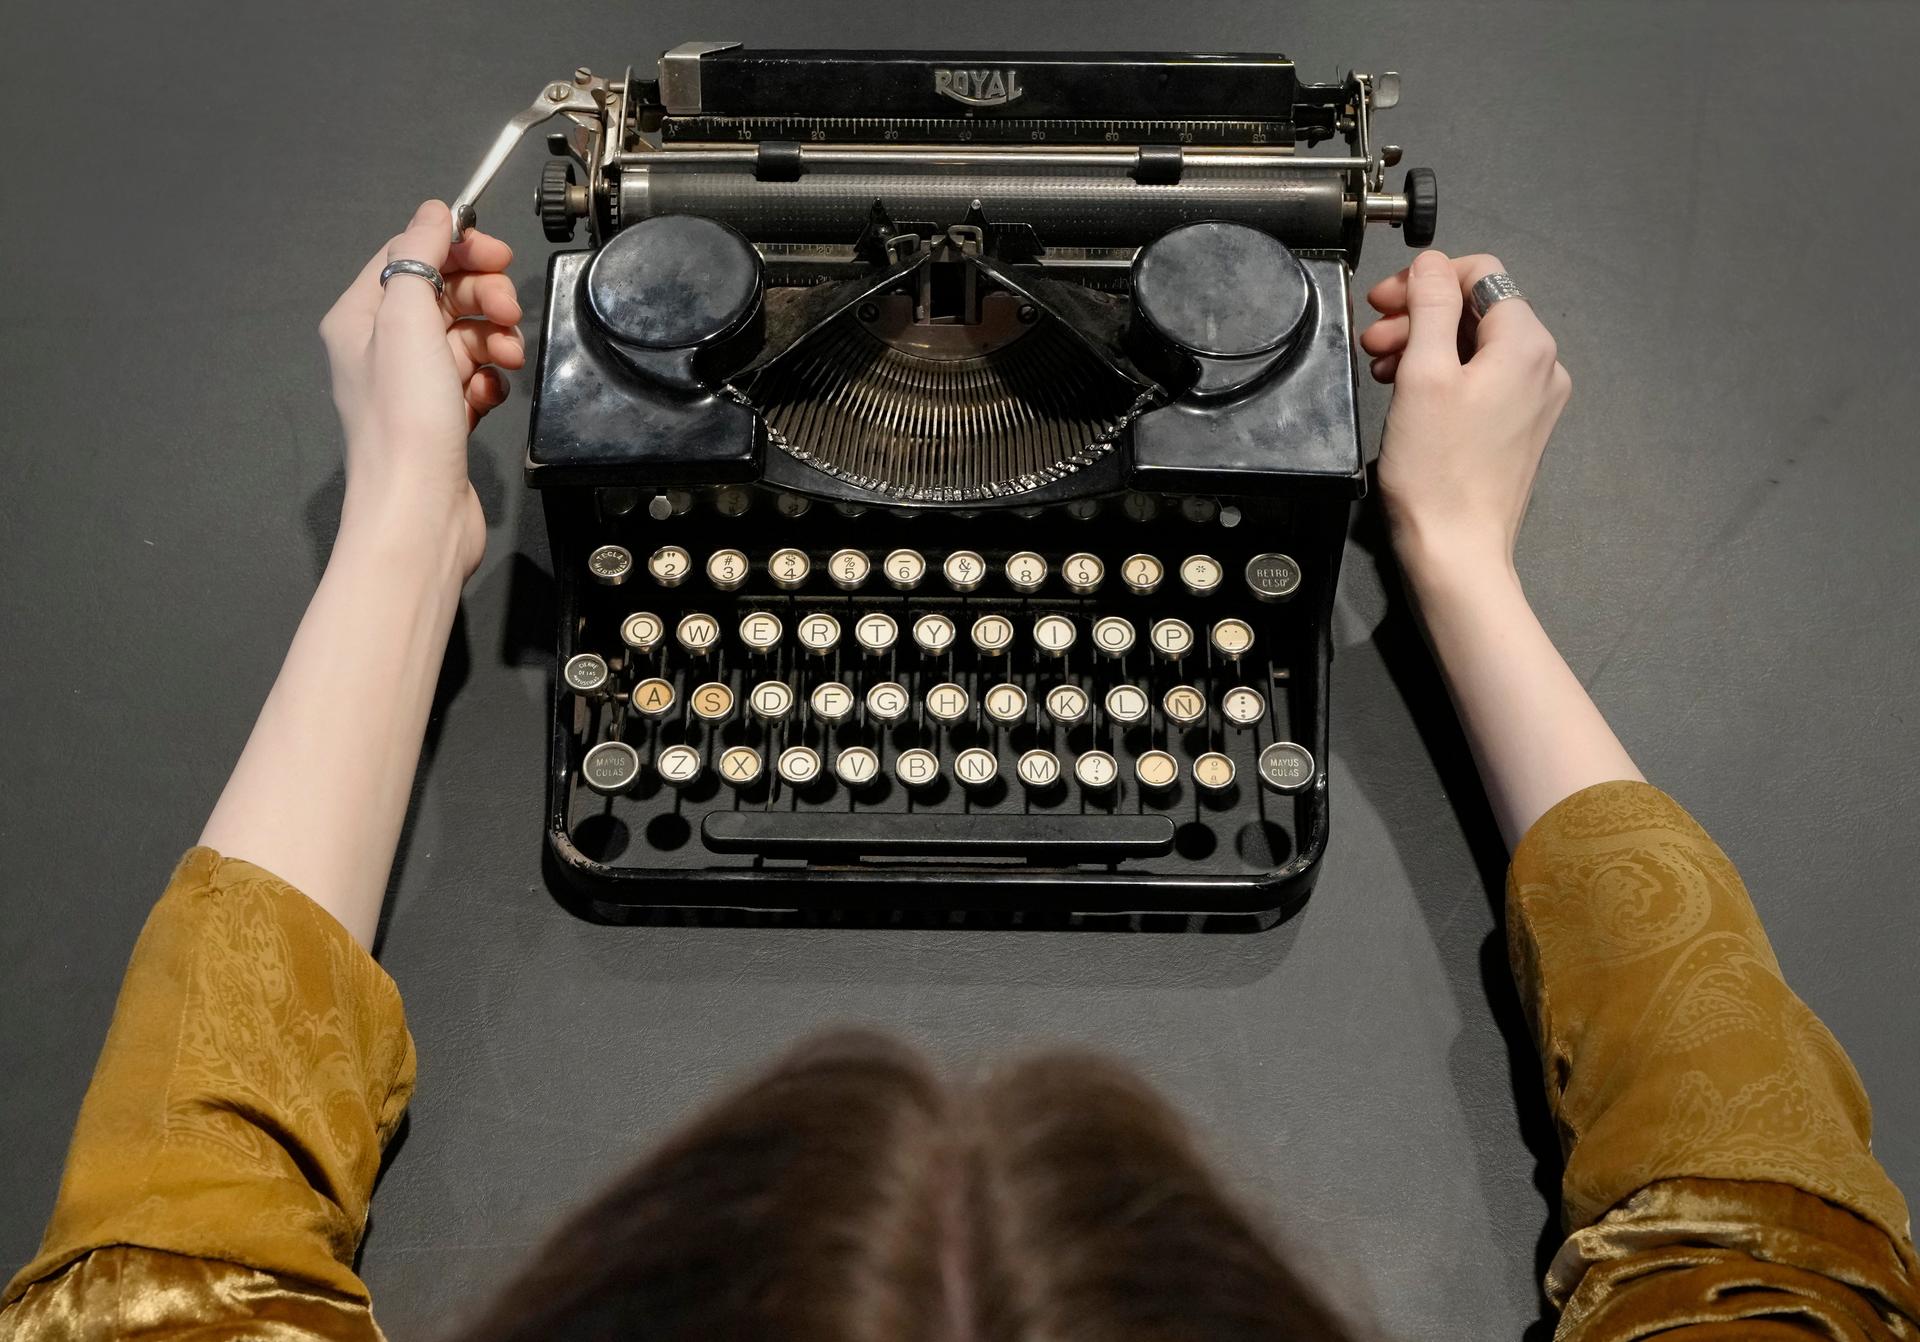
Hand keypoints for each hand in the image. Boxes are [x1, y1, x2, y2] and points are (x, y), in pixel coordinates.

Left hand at [317, 199, 525, 578]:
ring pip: (464, 336)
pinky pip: (473, 379)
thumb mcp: (409, 318)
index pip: (407, 254)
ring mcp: (411, 386)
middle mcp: (379, 348)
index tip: (498, 253)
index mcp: (359, 318)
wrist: (419, 512)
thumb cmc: (407, 421)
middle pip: (442, 293)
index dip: (455, 247)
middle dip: (483, 296)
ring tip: (509, 359)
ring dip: (493, 339)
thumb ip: (419, 255)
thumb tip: (434, 211)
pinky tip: (493, 394)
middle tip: (510, 311)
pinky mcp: (441, 419)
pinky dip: (490, 380)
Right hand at [1359, 250, 1570, 587]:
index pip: (1480, 273)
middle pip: (1478, 308)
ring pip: (1476, 344)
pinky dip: (1445, 373)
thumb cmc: (1436, 471)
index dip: (1425, 280)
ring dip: (1427, 343)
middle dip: (1421, 314)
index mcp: (1527, 344)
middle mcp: (1543, 366)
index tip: (1382, 304)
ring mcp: (1535, 399)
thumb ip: (1429, 306)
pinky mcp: (1520, 426)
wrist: (1455, 549)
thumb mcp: (1422, 374)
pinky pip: (1483, 378)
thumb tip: (1430, 263)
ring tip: (1382, 367)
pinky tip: (1408, 391)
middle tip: (1373, 340)